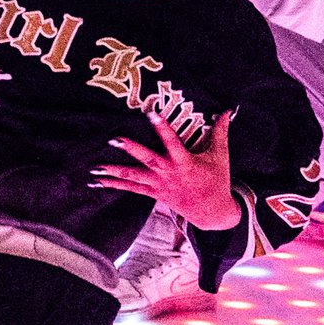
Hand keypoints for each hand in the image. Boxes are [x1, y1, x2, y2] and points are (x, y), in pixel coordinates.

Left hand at [94, 106, 240, 230]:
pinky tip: (98, 182)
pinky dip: (114, 185)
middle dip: (131, 150)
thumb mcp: (220, 156)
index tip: (151, 113)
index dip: (162, 128)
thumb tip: (228, 110)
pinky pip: (132, 189)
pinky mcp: (154, 193)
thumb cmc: (217, 181)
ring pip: (134, 177)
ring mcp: (160, 185)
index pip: (172, 142)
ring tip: (95, 168)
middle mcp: (169, 173)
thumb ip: (220, 132)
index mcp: (185, 162)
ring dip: (114, 172)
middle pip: (148, 160)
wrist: (213, 213)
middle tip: (114, 139)